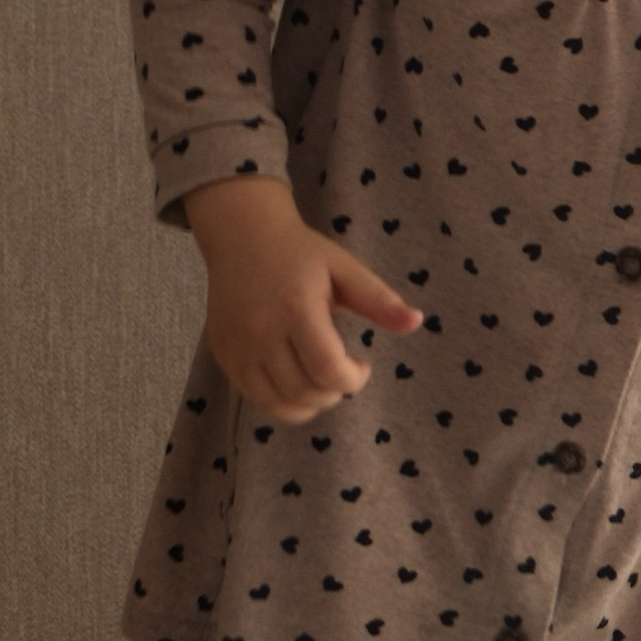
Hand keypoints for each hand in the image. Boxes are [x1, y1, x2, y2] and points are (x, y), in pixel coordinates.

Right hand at [185, 178, 421, 426]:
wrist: (242, 236)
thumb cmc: (300, 253)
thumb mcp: (345, 268)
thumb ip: (379, 299)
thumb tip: (417, 321)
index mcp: (296, 307)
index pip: (327, 369)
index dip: (353, 380)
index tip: (362, 366)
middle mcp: (261, 331)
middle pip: (303, 391)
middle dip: (333, 393)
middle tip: (342, 373)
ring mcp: (237, 346)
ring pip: (278, 403)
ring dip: (309, 404)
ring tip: (321, 381)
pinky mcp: (223, 354)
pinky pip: (254, 398)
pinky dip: (281, 403)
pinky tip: (296, 383)